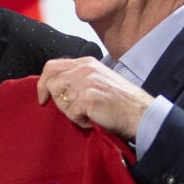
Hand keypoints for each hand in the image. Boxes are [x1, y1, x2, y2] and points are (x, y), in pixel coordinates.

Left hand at [36, 57, 151, 140]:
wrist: (140, 113)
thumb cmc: (121, 102)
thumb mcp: (99, 80)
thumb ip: (78, 79)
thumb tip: (55, 88)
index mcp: (86, 63)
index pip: (52, 66)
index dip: (43, 82)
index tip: (42, 97)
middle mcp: (85, 69)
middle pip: (52, 83)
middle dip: (57, 101)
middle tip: (71, 112)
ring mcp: (86, 82)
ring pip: (59, 99)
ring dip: (71, 112)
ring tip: (88, 114)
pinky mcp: (88, 98)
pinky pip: (71, 113)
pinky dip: (81, 121)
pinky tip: (94, 119)